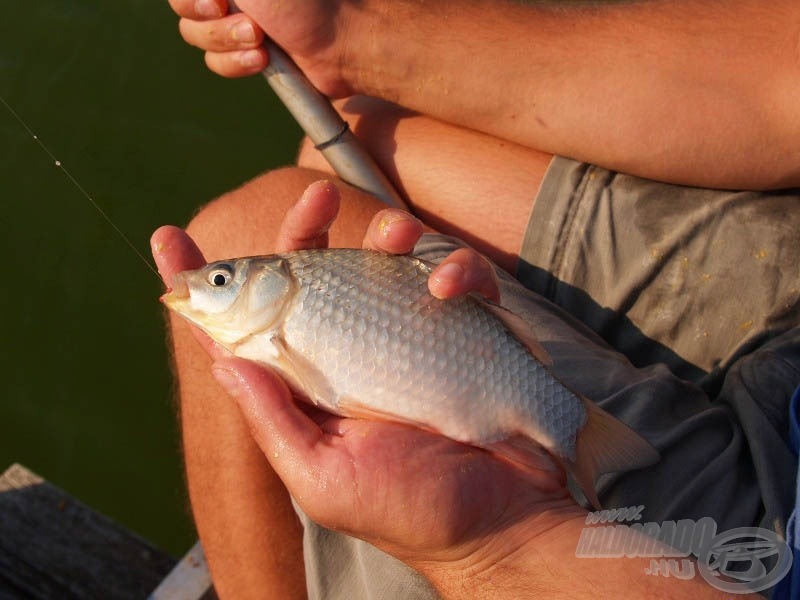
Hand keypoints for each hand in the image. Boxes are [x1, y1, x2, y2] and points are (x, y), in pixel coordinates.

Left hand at [152, 180, 582, 590]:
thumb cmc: (409, 510)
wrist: (501, 524)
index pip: (244, 328)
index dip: (206, 285)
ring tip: (402, 236)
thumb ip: (274, 420)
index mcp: (310, 385)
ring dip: (392, 233)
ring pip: (387, 259)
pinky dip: (459, 272)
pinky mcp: (464, 330)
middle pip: (315, 273)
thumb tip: (223, 361)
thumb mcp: (322, 476)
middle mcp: (352, 351)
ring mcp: (410, 336)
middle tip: (315, 196)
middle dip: (307, 226)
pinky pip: (458, 279)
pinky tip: (449, 292)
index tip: (169, 239)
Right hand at [167, 0, 357, 94]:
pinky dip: (235, 63)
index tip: (218, 2)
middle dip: (206, 17)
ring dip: (224, 42)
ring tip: (261, 42)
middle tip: (250, 24)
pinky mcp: (250, 51)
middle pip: (182, 5)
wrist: (345, 40)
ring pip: (195, 35)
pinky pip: (217, 61)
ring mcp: (238, 17)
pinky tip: (262, 61)